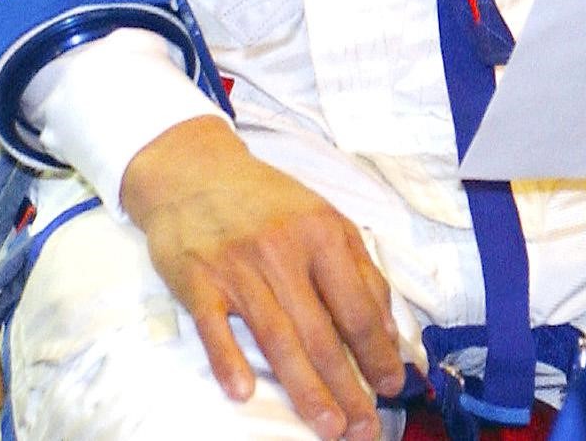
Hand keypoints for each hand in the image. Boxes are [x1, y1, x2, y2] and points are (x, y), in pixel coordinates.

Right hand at [119, 118, 404, 439]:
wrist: (194, 171)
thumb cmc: (267, 202)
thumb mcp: (323, 218)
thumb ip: (358, 267)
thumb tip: (386, 326)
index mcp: (322, 234)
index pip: (357, 304)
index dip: (378, 350)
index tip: (392, 386)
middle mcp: (283, 251)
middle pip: (321, 331)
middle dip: (347, 386)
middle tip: (364, 428)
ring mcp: (239, 268)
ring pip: (277, 337)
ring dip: (304, 388)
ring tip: (327, 425)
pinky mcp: (198, 281)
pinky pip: (214, 328)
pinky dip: (228, 360)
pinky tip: (244, 393)